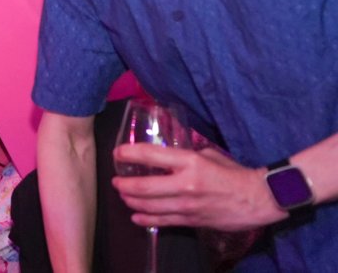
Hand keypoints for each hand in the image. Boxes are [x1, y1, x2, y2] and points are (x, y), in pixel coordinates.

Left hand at [112, 145, 284, 231]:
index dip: (129, 154)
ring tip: (124, 196)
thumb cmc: (234, 174)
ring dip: (131, 201)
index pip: (150, 155)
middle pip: (143, 187)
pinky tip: (136, 216)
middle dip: (123, 184)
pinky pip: (163, 221)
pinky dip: (146, 218)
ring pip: (149, 206)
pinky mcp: (192, 221)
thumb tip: (167, 155)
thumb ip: (185, 156)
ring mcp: (187, 205)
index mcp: (190, 163)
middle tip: (116, 181)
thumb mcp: (209, 155)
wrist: (259, 199)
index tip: (118, 153)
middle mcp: (185, 184)